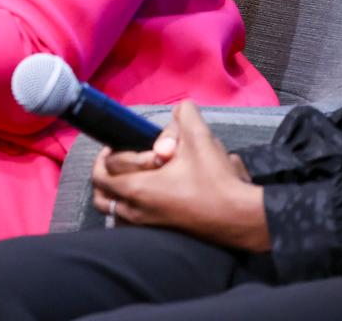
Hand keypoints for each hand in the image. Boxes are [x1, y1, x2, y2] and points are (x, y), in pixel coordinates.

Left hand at [93, 101, 268, 251]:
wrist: (241, 217)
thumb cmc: (216, 181)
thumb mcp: (200, 139)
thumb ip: (185, 115)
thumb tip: (179, 107)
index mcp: (138, 189)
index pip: (103, 171)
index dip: (109, 156)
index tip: (122, 146)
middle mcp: (136, 211)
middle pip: (100, 195)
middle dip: (105, 174)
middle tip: (120, 161)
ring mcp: (147, 226)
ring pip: (113, 212)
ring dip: (113, 194)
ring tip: (129, 178)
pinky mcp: (160, 234)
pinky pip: (129, 224)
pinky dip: (128, 210)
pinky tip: (145, 197)